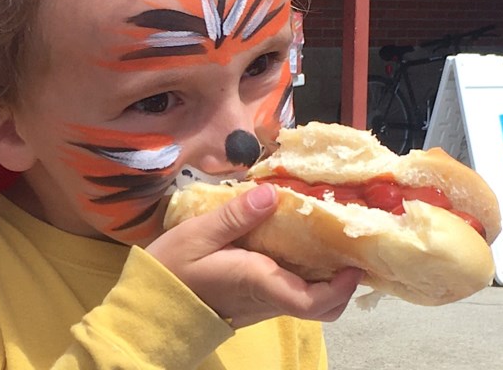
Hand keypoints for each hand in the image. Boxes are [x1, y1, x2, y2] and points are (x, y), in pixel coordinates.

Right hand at [147, 183, 362, 328]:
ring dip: (324, 276)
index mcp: (257, 282)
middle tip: (348, 245)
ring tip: (326, 236)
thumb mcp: (197, 235)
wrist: (148, 308)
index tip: (354, 262)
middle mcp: (265, 299)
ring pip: (306, 300)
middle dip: (341, 284)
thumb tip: (272, 193)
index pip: (312, 301)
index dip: (340, 287)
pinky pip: (289, 293)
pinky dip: (303, 274)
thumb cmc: (170, 271)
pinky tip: (297, 244)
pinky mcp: (253, 303)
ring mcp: (260, 305)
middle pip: (320, 307)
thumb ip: (235, 216)